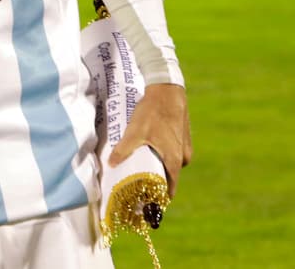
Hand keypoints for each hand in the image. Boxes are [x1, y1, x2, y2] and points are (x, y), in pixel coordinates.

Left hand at [109, 83, 191, 197]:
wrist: (168, 90)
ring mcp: (184, 146)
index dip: (159, 199)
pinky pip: (173, 153)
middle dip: (155, 183)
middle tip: (139, 186)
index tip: (148, 205)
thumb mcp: (135, 132)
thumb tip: (111, 164)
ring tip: (142, 169)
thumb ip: (124, 149)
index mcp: (174, 160)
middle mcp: (182, 156)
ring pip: (170, 164)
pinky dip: (163, 156)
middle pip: (169, 177)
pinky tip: (150, 151)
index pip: (170, 189)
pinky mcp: (182, 138)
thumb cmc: (153, 111)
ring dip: (159, 168)